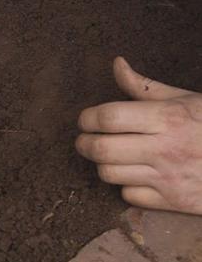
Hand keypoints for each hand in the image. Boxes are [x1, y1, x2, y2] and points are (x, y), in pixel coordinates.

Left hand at [76, 57, 201, 214]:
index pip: (109, 117)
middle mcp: (165, 149)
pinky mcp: (173, 202)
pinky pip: (129, 196)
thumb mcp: (184, 99)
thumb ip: (143, 86)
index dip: (87, 118)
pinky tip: (135, 174)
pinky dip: (126, 186)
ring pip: (109, 174)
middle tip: (84, 139)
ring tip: (110, 155)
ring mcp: (168, 178)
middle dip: (84, 143)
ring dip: (103, 164)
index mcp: (167, 118)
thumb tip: (116, 64)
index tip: (85, 120)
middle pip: (101, 149)